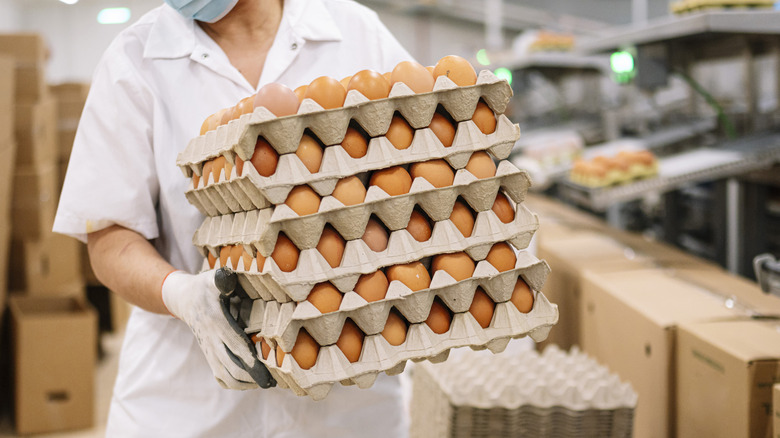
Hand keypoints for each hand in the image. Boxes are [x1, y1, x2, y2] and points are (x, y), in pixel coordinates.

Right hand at [161, 268, 274, 389]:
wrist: (184, 300)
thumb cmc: (205, 287)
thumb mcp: (213, 278)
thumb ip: (222, 279)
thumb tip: (228, 279)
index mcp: (216, 322)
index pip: (236, 346)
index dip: (252, 361)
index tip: (268, 372)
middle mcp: (211, 340)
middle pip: (232, 367)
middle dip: (253, 377)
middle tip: (273, 381)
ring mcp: (209, 350)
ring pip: (226, 376)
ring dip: (245, 383)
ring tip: (263, 382)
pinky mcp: (209, 355)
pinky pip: (220, 377)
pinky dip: (235, 383)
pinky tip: (249, 382)